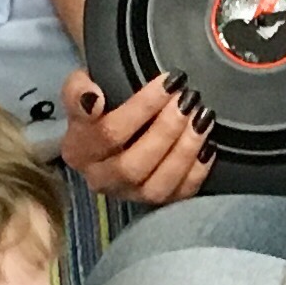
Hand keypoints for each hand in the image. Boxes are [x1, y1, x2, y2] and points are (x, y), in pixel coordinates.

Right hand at [61, 67, 211, 203]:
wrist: (113, 125)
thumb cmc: (102, 104)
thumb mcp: (83, 89)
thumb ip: (78, 90)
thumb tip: (93, 98)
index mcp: (78, 151)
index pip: (107, 134)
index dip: (141, 108)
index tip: (168, 82)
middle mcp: (100, 179)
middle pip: (132, 165)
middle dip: (166, 130)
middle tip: (187, 99)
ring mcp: (129, 195)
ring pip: (157, 186)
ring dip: (184, 150)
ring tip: (202, 117)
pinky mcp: (155, 202)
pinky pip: (179, 194)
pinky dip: (197, 170)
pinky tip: (208, 143)